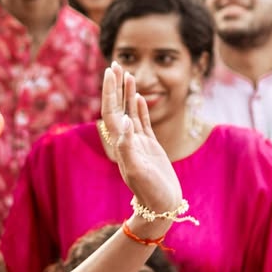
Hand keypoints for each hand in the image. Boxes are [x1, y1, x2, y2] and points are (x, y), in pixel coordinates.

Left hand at [100, 63, 182, 222]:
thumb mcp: (138, 170)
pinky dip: (139, 108)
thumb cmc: (150, 191)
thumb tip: (123, 120)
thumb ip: (128, 146)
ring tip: (127, 74)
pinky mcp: (150, 147)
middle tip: (115, 64)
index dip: (109, 92)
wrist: (161, 207)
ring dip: (127, 93)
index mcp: (121, 144)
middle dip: (115, 86)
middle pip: (117, 108)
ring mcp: (139, 143)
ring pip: (130, 112)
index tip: (109, 73)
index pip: (111, 111)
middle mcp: (127, 140)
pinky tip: (138, 97)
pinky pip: (143, 123)